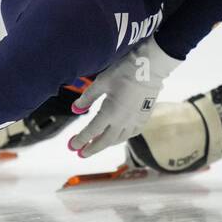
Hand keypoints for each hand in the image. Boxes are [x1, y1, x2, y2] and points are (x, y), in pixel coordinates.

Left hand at [68, 39, 180, 157]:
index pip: (91, 131)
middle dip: (92, 148)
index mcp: (110, 113)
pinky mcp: (144, 118)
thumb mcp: (101, 82)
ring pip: (119, 139)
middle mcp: (123, 121)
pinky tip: (117, 135)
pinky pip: (131, 134)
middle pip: (105, 141)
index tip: (71, 146)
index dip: (80, 140)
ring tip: (96, 144)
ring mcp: (135, 121)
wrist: (149, 67)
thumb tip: (75, 109)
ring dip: (106, 144)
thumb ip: (87, 98)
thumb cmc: (123, 72)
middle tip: (82, 154)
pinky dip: (121, 137)